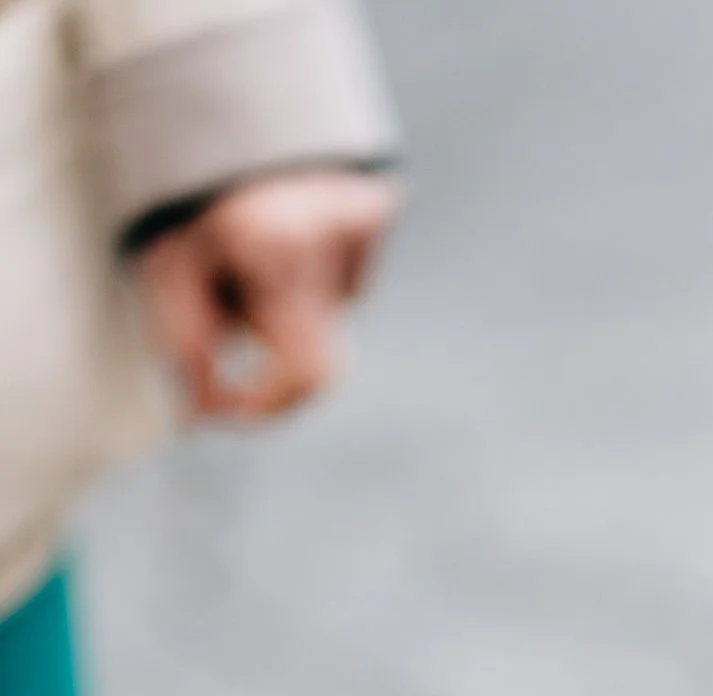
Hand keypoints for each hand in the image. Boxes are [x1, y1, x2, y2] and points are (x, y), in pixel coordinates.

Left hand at [135, 167, 397, 419]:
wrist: (224, 96)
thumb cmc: (187, 185)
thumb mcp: (166, 261)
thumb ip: (186, 341)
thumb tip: (198, 415)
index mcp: (276, 249)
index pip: (304, 374)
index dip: (264, 407)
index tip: (220, 406)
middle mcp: (331, 236)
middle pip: (320, 356)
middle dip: (270, 359)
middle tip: (226, 324)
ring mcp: (363, 221)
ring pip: (328, 316)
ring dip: (285, 309)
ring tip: (250, 254)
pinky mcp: (378, 206)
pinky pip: (345, 278)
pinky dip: (308, 276)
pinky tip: (283, 233)